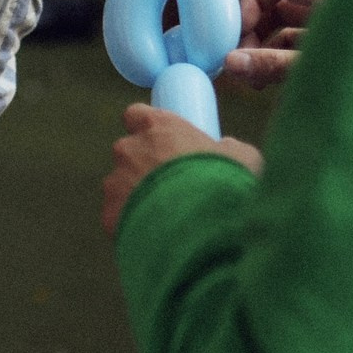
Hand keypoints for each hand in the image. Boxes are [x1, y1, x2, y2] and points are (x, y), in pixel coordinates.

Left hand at [102, 103, 260, 232]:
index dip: (148, 129)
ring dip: (139, 198)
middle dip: (145, 167)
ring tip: (169, 219)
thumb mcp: (243, 159)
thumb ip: (228, 148)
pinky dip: (133, 225)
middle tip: (173, 187)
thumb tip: (226, 147)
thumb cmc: (225, 187)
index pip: (136, 115)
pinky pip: (119, 217)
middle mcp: (129, 149)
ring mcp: (115, 183)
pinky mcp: (109, 215)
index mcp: (157, 127)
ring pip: (122, 187)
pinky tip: (158, 237)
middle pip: (129, 153)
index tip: (162, 141)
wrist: (202, 232)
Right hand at [220, 0, 334, 88]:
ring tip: (252, 81)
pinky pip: (297, 54)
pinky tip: (267, 84)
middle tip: (240, 61)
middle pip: (279, 8)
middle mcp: (331, 12)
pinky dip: (278, 64)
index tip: (239, 32)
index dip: (254, 0)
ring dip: (263, 52)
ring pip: (286, 34)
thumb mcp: (318, 66)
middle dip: (253, 33)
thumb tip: (230, 62)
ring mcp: (333, 37)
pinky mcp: (333, 59)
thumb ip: (274, 63)